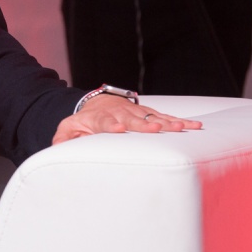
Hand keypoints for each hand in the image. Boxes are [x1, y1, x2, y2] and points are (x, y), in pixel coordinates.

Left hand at [52, 92, 202, 144]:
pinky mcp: (148, 113)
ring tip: (185, 128)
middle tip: (156, 128)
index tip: (119, 130)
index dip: (112, 126)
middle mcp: (120, 114)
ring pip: (153, 116)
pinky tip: (195, 126)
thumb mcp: (68, 127)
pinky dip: (179, 120)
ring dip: (169, 122)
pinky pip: (165, 116)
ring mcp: (136, 112)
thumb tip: (56, 148)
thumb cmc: (83, 120)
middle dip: (144, 124)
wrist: (97, 102)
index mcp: (100, 119)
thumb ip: (63, 138)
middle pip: (133, 119)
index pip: (105, 122)